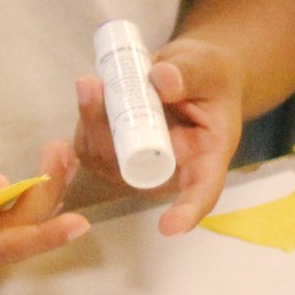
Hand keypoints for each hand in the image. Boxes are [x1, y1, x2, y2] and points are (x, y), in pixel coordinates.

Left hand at [72, 38, 245, 235]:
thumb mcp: (208, 66)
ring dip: (91, 123)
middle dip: (109, 138)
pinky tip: (89, 90)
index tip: (169, 227)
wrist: (191, 72)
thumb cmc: (210, 76)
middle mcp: (170, 169)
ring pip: (106, 158)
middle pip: (137, 173)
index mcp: (207, 156)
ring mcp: (138, 163)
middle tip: (93, 89)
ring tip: (90, 84)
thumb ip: (189, 74)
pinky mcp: (113, 151)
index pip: (201, 190)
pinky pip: (90, 145)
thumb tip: (162, 80)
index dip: (186, 211)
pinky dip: (84, 120)